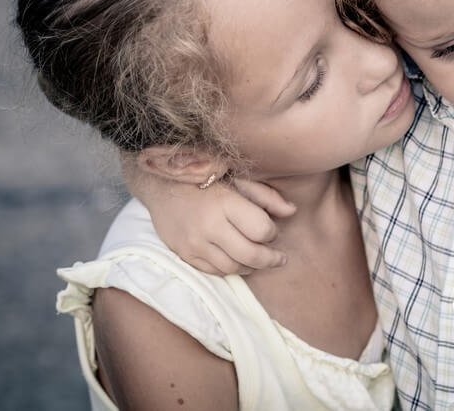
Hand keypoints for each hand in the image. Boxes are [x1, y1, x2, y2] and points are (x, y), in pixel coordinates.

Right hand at [122, 157, 295, 274]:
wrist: (161, 186)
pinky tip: (239, 261)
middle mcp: (209, 226)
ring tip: (260, 259)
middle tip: (280, 258)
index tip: (272, 230)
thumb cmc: (206, 180)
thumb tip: (292, 212)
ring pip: (233, 268)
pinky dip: (231, 269)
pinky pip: (214, 271)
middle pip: (250, 254)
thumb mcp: (238, 180)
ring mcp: (195, 243)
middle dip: (270, 259)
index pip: (261, 229)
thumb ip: (267, 197)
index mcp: (225, 203)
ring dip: (252, 267)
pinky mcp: (185, 254)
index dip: (271, 233)